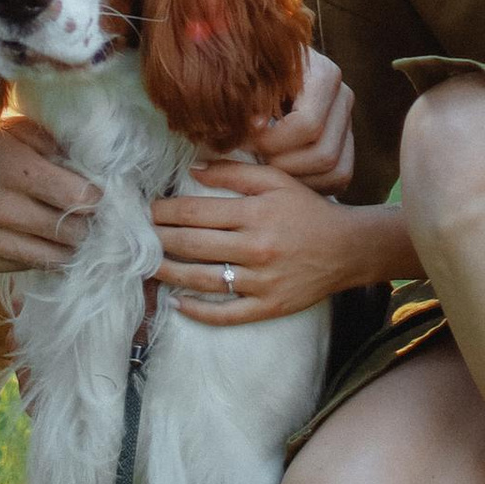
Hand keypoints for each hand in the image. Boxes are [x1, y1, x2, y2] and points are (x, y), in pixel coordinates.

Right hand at [0, 111, 99, 275]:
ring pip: (53, 258)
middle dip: (88, 225)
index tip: (98, 194)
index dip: (95, 198)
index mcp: (14, 170)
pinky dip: (43, 255)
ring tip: (74, 232)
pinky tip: (45, 240)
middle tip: (91, 216)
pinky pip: (28, 266)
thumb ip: (54, 145)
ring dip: (70, 247)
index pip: (76, 197)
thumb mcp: (14, 129)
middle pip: (70, 233)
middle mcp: (2, 208)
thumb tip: (91, 166)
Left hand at [153, 157, 363, 322]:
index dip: (165, 211)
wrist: (347, 248)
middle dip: (160, 239)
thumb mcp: (276, 180)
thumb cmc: (307, 210)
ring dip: (169, 273)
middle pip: (193, 245)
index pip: (195, 213)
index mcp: (255, 213)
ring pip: (203, 280)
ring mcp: (261, 281)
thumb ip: (234, 171)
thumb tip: (192, 169)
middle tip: (137, 236)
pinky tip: (177, 304)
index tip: (146, 210)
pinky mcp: (268, 306)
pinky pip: (227, 313)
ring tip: (147, 267)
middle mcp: (255, 247)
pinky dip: (199, 312)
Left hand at [246, 47, 353, 192]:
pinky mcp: (346, 144)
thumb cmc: (254, 70)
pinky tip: (281, 175)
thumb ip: (250, 97)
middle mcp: (343, 98)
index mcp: (325, 74)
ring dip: (295, 177)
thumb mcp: (250, 75)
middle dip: (282, 163)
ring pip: (334, 170)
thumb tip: (254, 126)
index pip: (307, 125)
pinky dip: (310, 184)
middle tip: (252, 158)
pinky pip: (339, 178)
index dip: (271, 140)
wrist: (268, 67)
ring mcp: (347, 122)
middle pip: (324, 153)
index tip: (243, 138)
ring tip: (264, 166)